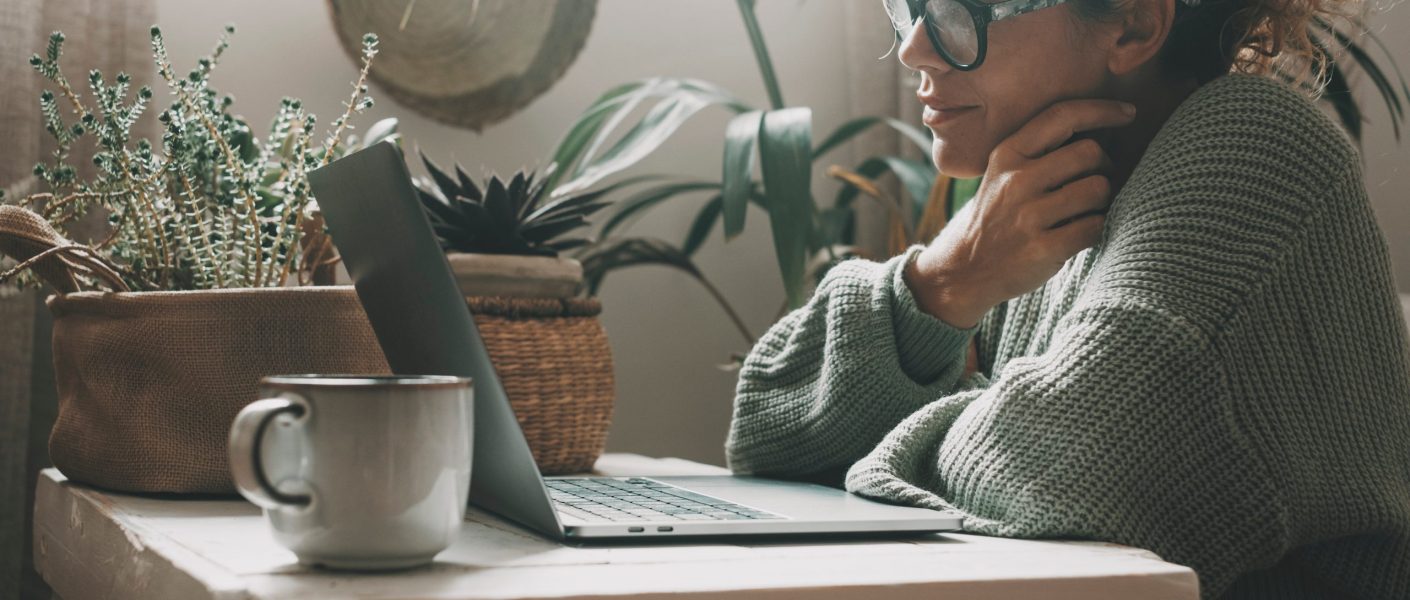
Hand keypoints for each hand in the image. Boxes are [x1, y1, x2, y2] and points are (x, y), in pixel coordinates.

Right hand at [907, 99, 1135, 327]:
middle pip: (1090, 153)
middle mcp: (1016, 180)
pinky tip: (1081, 233)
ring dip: (1103, 201)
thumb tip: (1101, 130)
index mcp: (1008, 154)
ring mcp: (1028, 215)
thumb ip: (1040, 151)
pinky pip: (1095, 226)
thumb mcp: (1003, 173)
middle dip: (1105, 167)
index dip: (1102, 110)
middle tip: (1097, 183)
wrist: (966, 269)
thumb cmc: (998, 216)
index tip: (1128, 112)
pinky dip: (1097, 229)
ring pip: (1098, 189)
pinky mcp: (1043, 247)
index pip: (1062, 116)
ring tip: (1087, 210)